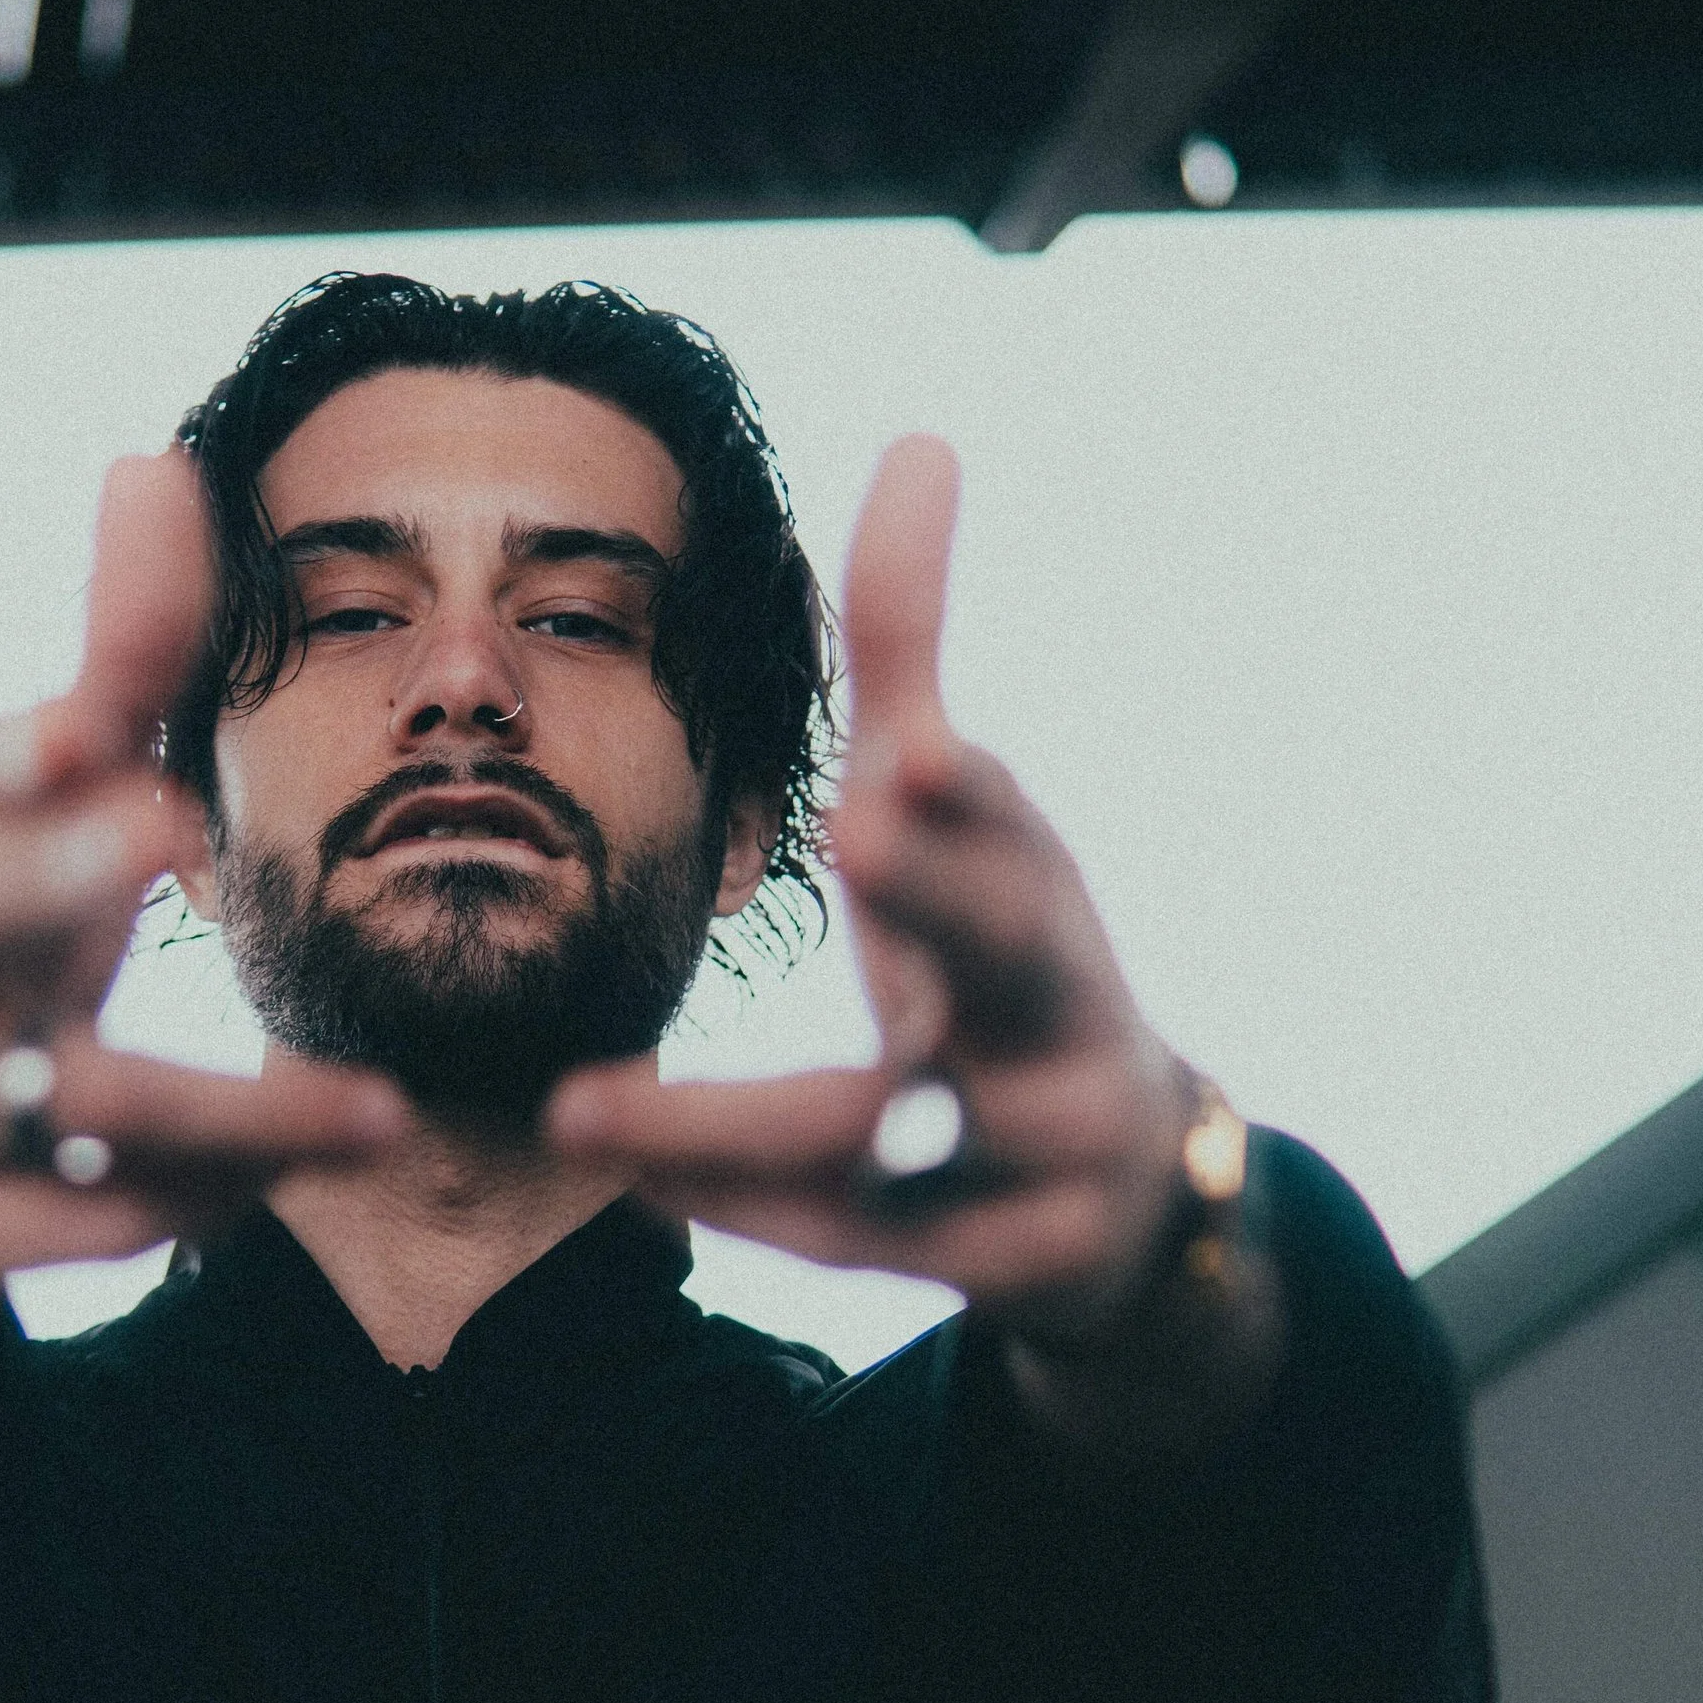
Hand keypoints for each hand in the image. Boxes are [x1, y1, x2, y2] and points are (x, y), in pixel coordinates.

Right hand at [0, 452, 404, 1417]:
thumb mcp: (32, 814)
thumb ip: (113, 663)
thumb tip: (155, 462)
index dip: (12, 750)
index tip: (98, 721)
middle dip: (48, 871)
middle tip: (165, 825)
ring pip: (57, 1107)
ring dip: (231, 1114)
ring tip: (380, 1115)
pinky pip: (69, 1229)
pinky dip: (185, 1209)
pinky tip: (273, 1194)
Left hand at [546, 440, 1258, 1404]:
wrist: (1127, 1194)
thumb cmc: (1001, 957)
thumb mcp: (963, 807)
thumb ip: (913, 645)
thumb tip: (920, 439)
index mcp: (1037, 888)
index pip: (1009, 827)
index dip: (969, 796)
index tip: (912, 752)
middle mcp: (1060, 1010)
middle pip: (1018, 951)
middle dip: (950, 890)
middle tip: (863, 823)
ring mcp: (1046, 1149)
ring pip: (892, 1145)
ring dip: (729, 1128)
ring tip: (575, 1111)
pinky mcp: (1001, 1263)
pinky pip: (855, 1246)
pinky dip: (734, 1211)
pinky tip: (616, 1171)